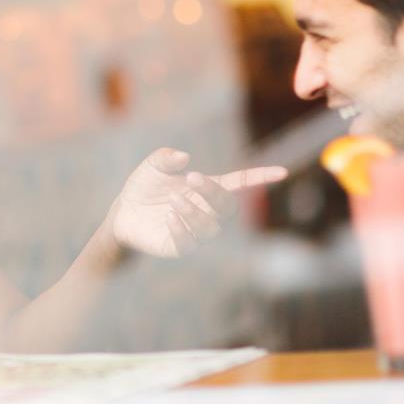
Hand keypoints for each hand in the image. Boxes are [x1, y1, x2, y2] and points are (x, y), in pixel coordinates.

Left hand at [106, 148, 286, 257]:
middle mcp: (205, 210)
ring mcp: (194, 230)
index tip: (281, 172)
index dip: (260, 177)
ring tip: (172, 200)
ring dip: (194, 212)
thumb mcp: (152, 166)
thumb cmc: (143, 187)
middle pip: (226, 206)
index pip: (239, 183)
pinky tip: (168, 217)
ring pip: (210, 227)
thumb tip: (185, 157)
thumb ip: (166, 158)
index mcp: (205, 189)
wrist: (122, 213)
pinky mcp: (178, 246)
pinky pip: (189, 242)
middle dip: (213, 192)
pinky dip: (182, 229)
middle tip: (192, 178)